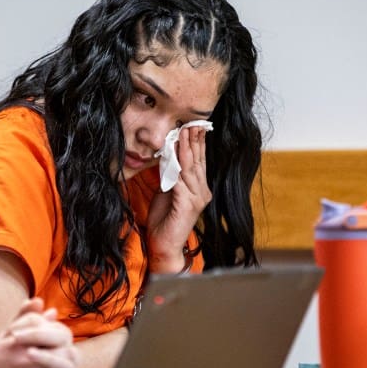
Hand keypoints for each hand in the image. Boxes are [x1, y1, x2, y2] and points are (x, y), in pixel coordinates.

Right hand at [0, 299, 79, 367]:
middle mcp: (30, 362)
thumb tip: (41, 302)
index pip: (58, 333)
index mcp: (24, 344)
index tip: (55, 339)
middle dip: (67, 354)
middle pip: (66, 354)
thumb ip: (24, 318)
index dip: (60, 335)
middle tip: (61, 356)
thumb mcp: (3, 336)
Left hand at [146, 126, 210, 272]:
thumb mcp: (167, 191)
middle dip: (194, 140)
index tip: (194, 125)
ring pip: (191, 168)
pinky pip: (181, 180)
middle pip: (198, 161)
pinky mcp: (188, 205)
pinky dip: (177, 166)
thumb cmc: (165, 220)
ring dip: (186, 148)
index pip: (199, 161)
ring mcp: (198, 198)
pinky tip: (174, 154)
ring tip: (184, 131)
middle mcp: (202, 191)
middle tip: (192, 122)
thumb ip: (171, 176)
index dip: (197, 142)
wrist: (164, 245)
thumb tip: (168, 156)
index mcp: (199, 188)